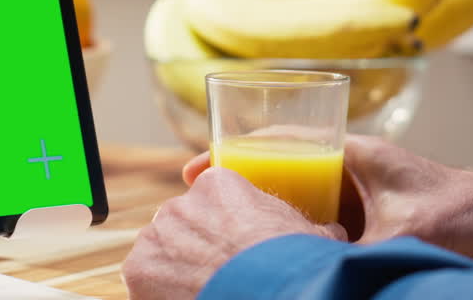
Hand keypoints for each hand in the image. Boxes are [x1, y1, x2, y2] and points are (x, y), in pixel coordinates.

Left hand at [123, 167, 345, 299]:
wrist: (268, 293)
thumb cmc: (291, 263)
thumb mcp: (311, 237)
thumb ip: (313, 226)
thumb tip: (334, 231)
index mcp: (219, 184)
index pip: (213, 198)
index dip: (225, 224)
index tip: (234, 245)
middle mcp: (180, 202)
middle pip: (184, 223)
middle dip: (197, 245)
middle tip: (219, 271)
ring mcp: (156, 235)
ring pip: (162, 249)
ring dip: (176, 267)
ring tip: (203, 289)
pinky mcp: (138, 268)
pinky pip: (145, 278)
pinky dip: (159, 291)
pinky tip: (184, 299)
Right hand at [182, 135, 472, 263]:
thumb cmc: (464, 214)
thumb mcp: (403, 236)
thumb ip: (358, 255)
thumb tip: (316, 274)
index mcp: (354, 152)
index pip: (282, 140)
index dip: (236, 152)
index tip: (198, 167)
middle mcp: (351, 166)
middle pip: (280, 166)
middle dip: (238, 181)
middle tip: (196, 200)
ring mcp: (359, 193)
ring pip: (297, 196)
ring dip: (263, 208)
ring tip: (221, 228)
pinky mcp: (369, 219)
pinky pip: (317, 219)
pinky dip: (291, 229)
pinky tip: (270, 250)